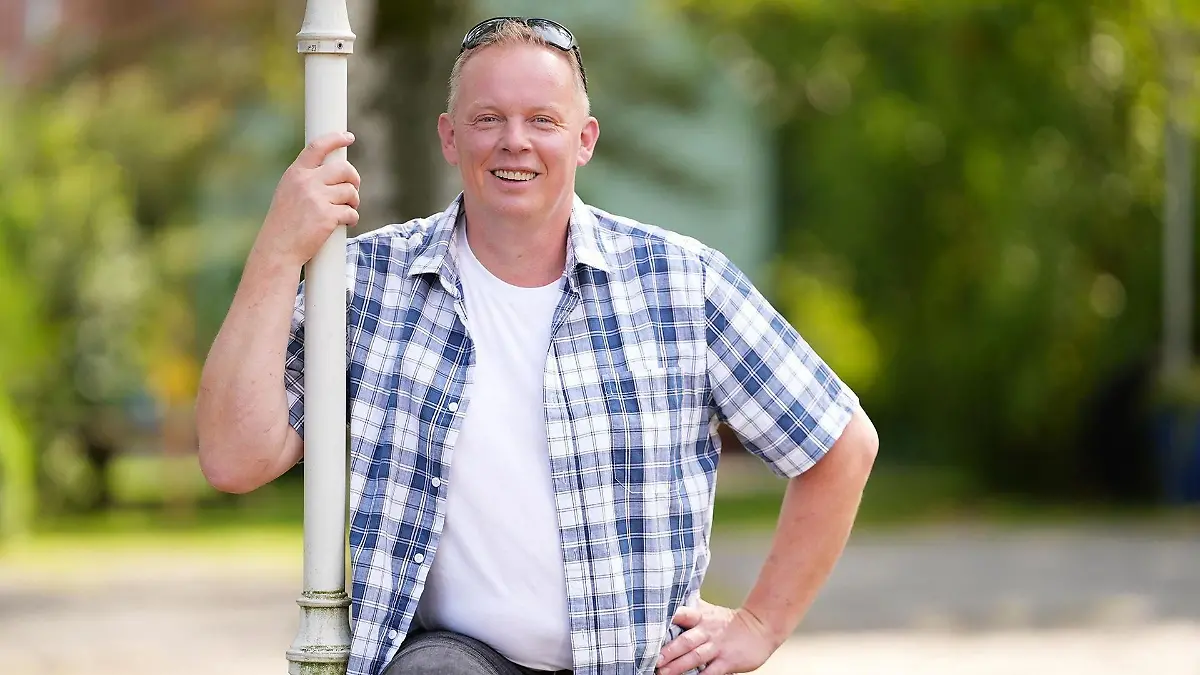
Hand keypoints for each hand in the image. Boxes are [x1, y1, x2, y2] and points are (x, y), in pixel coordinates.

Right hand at [252, 131, 361, 268]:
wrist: (278, 248)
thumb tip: (335, 171)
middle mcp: (306, 182)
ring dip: (353, 201)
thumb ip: (307, 179)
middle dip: (354, 178)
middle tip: (354, 187)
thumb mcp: (288, 193)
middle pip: (343, 168)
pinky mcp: (327, 216)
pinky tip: (347, 222)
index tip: (348, 137)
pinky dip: (352, 218)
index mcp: (295, 173)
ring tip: (347, 209)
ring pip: (350, 191)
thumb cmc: (284, 223)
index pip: (317, 147)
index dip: (335, 139)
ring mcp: (317, 198)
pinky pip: (351, 212)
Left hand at [656, 599, 777, 674]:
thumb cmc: (730, 622)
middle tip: (653, 658)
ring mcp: (717, 647)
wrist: (761, 627)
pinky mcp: (727, 662)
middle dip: (669, 651)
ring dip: (678, 666)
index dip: (667, 619)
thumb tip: (668, 603)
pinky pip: (711, 673)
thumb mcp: (709, 611)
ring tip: (663, 673)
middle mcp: (707, 631)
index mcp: (701, 617)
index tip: (650, 625)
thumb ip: (690, 610)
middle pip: (686, 641)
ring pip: (695, 657)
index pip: (682, 615)